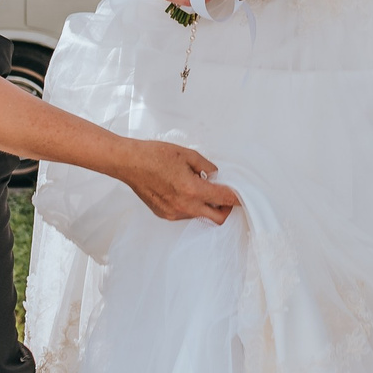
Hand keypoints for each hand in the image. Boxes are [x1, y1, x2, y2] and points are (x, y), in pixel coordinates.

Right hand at [118, 139, 239, 223]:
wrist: (129, 163)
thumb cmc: (154, 155)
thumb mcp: (187, 154)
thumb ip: (206, 167)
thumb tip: (216, 176)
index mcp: (192, 190)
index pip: (224, 199)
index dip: (237, 198)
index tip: (243, 197)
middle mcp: (184, 206)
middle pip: (217, 218)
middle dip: (225, 209)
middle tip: (225, 195)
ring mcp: (173, 213)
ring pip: (200, 216)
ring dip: (206, 205)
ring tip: (197, 186)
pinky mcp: (165, 214)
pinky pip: (185, 214)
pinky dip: (191, 205)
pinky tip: (182, 190)